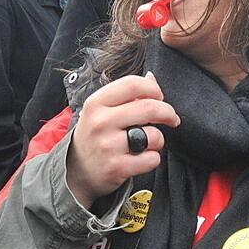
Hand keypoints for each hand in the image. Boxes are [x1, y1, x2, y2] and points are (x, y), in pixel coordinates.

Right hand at [65, 72, 179, 206]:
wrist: (77, 170)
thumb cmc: (95, 135)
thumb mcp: (102, 110)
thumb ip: (126, 93)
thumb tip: (151, 77)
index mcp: (96, 103)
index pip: (132, 84)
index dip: (153, 89)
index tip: (160, 97)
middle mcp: (100, 122)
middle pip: (149, 108)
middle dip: (168, 113)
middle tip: (171, 119)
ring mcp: (108, 146)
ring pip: (154, 136)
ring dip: (157, 140)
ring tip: (146, 143)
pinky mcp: (117, 167)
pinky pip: (152, 159)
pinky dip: (152, 159)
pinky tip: (140, 158)